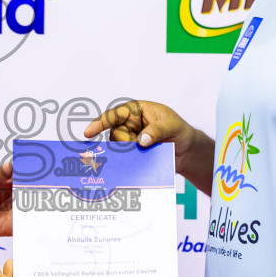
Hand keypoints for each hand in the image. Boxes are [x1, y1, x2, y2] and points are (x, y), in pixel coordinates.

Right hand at [84, 98, 198, 154]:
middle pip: (115, 135)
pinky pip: (125, 160)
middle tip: (143, 146)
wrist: (187, 151)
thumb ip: (157, 131)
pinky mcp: (132, 155)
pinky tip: (137, 165)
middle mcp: (129, 125)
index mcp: (135, 111)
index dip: (100, 123)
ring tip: (147, 153)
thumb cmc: (179, 130)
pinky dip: (129, 163)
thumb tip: (141, 140)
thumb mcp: (172, 126)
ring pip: (119, 149)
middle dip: (127, 143)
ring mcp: (130, 141)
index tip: (88, 133)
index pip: (114, 115)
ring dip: (130, 154)